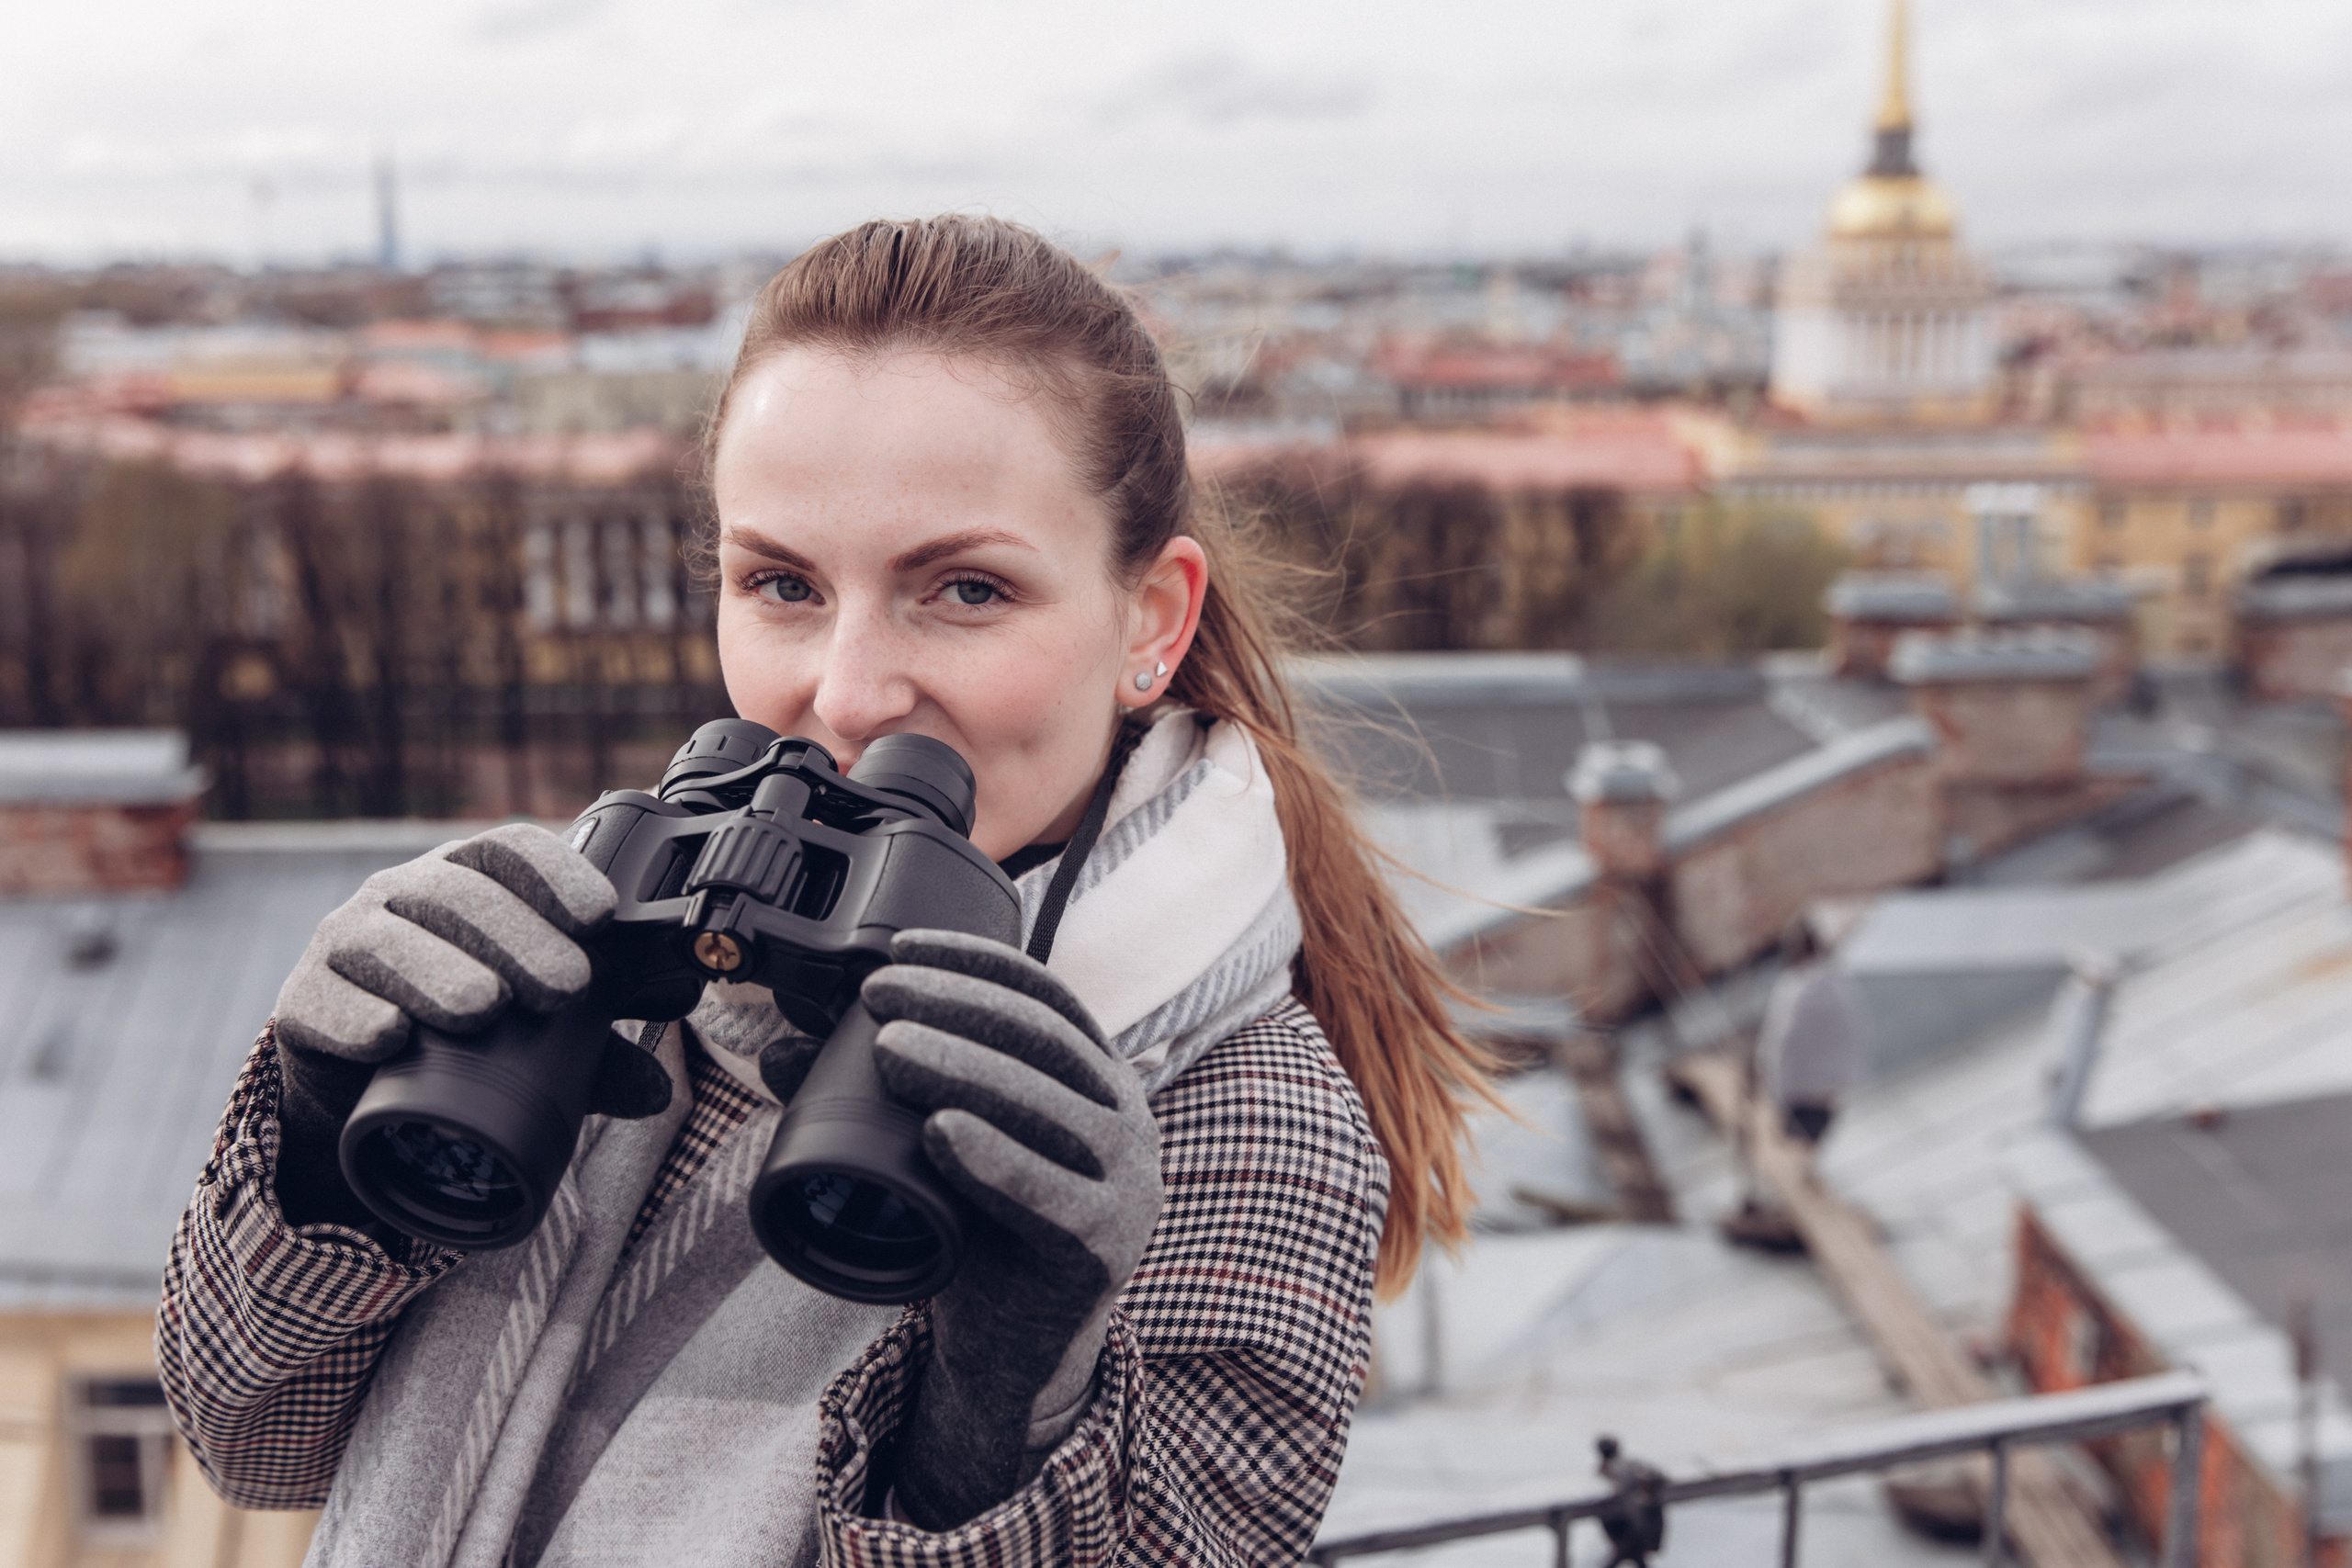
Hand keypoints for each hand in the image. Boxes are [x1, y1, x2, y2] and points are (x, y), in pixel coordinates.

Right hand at [268, 824, 661, 1232]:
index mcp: (469, 883)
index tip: (602, 917)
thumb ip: (591, 1057)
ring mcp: (345, 941)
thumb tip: (658, 1090)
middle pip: (458, 894)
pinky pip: (322, 998)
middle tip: (567, 987)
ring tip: (485, 1008)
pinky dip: (356, 1016)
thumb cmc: (459, 1036)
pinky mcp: (301, 999)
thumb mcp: (532, 1041)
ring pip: (386, 939)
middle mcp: (403, 896)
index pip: (511, 851)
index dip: (557, 875)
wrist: (358, 1084)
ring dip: (440, 972)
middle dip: (518, 937)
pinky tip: (390, 1036)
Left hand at [862, 930, 1163, 1530]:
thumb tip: (781, 1051)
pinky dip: (995, 1160)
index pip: (1046, 997)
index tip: (900, 948)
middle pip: (1044, 1041)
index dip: (974, 961)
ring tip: (891, 1049)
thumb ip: (878, 1104)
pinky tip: (944, 1131)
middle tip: (879, 997)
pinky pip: (1050, 1197)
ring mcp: (1126, 1186)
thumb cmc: (979, 1236)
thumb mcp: (936, 1156)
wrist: (1015, 1354)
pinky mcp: (1102, 1248)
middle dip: (957, 1005)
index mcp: (1098, 1082)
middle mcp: (1127, 1122)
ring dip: (966, 1067)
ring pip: (1050, 1108)